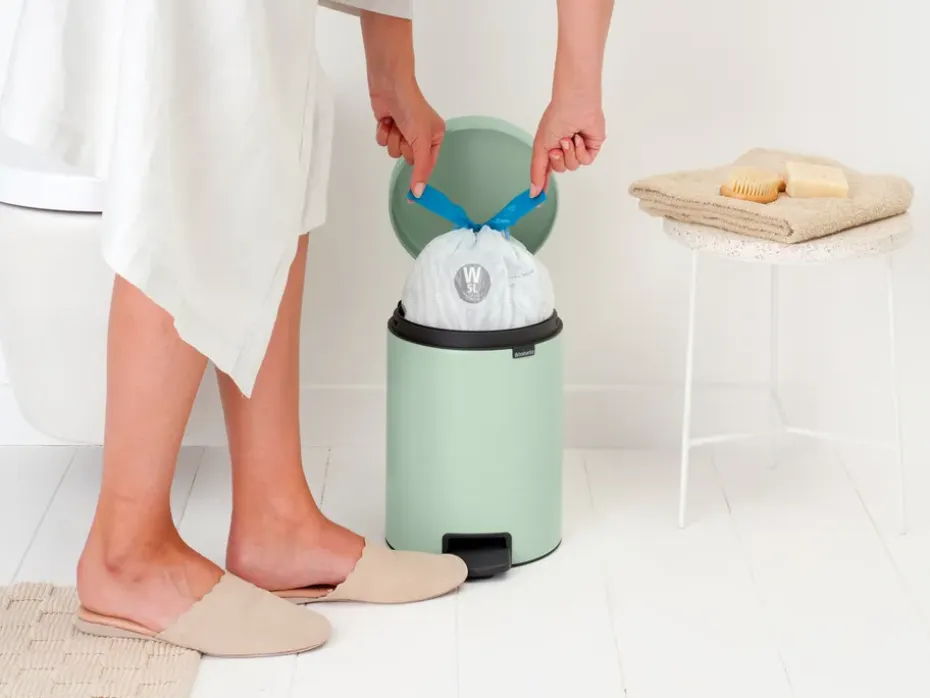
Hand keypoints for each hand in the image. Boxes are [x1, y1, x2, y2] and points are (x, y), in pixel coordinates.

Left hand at [370, 81, 444, 197]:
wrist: (391, 85)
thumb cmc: (412, 110)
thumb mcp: (422, 141)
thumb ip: (421, 169)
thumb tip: (419, 193)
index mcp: (435, 137)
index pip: (427, 165)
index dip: (419, 178)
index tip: (413, 197)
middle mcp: (420, 136)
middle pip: (408, 159)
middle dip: (405, 148)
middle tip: (406, 135)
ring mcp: (403, 132)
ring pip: (394, 152)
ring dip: (393, 140)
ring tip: (396, 124)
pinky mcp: (389, 127)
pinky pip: (383, 142)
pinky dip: (384, 132)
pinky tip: (387, 120)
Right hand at [530, 93, 605, 196]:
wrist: (576, 104)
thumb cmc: (557, 118)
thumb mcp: (540, 146)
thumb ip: (537, 171)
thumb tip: (534, 192)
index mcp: (551, 147)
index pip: (546, 171)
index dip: (543, 184)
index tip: (538, 200)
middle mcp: (564, 149)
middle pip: (560, 170)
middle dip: (558, 159)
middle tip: (557, 146)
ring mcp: (578, 149)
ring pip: (573, 166)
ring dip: (569, 153)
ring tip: (569, 138)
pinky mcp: (591, 147)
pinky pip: (585, 160)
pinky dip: (580, 150)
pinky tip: (579, 138)